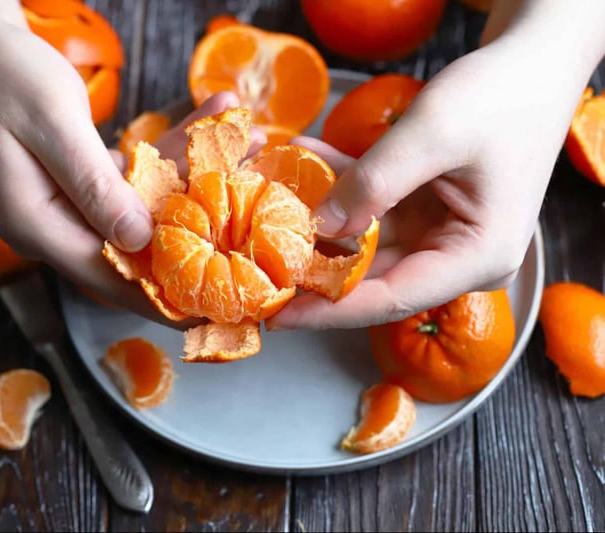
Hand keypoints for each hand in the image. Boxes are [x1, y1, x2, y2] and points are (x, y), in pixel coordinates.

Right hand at [0, 0, 267, 326]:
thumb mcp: (51, 123)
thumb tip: (139, 239)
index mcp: (35, 224)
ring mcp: (66, 203)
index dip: (158, 296)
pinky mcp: (80, 180)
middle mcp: (52, 224)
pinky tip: (208, 122)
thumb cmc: (2, 74)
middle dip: (194, 229)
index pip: (105, 277)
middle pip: (133, 247)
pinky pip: (134, 178)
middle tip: (250, 218)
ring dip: (193, 178)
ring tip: (247, 140)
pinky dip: (170, 154)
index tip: (209, 307)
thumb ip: (94, 184)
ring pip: (141, 208)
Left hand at [267, 36, 591, 329]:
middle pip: (372, 278)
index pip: (390, 298)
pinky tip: (304, 158)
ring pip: (363, 242)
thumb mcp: (433, 134)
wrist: (532, 67)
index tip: (278, 314)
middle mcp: (457, 258)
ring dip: (319, 217)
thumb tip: (318, 228)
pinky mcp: (423, 213)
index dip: (329, 309)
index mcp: (477, 257)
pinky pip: (370, 210)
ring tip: (269, 199)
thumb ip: (374, 184)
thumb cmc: (500, 97)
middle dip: (313, 264)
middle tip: (255, 262)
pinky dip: (339, 187)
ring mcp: (439, 236)